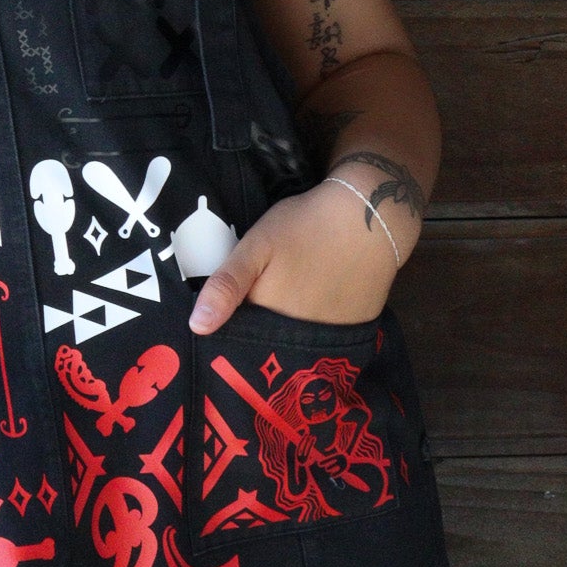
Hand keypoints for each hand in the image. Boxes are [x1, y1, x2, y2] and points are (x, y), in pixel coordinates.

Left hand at [188, 181, 398, 333]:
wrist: (369, 216)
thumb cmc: (304, 227)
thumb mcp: (256, 246)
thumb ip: (227, 285)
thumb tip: (197, 328)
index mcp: (269, 319)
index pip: (238, 343)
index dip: (229, 333)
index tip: (221, 324)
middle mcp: (300, 339)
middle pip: (268, 350)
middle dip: (256, 339)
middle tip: (257, 307)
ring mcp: (330, 339)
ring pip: (296, 351)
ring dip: (285, 339)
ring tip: (283, 307)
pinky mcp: (353, 331)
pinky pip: (324, 342)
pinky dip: (313, 333)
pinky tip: (310, 308)